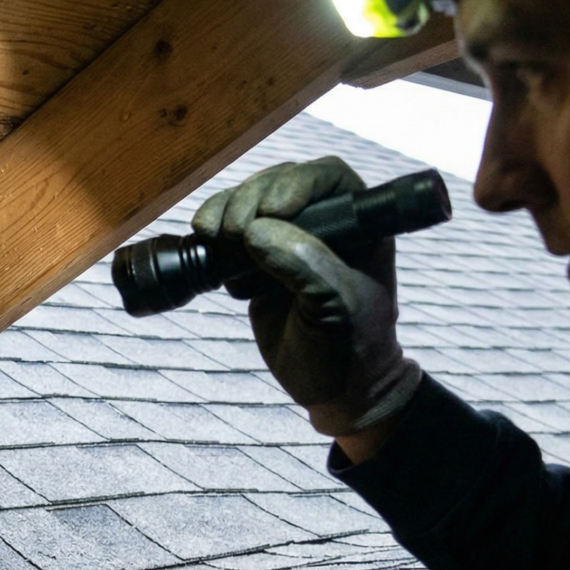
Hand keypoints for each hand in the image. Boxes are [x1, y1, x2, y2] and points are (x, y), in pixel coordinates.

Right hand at [193, 157, 421, 438]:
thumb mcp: (334, 308)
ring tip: (212, 236)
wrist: (333, 390)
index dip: (296, 184)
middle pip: (281, 183)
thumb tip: (256, 231)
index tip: (271, 211)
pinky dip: (214, 231)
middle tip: (233, 233)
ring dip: (225, 211)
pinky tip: (208, 244)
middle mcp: (326, 225)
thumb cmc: (348, 350)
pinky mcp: (259, 261)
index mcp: (360, 227)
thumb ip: (303, 264)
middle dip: (250, 199)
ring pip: (251, 202)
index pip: (328, 179)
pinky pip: (231, 231)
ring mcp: (289, 240)